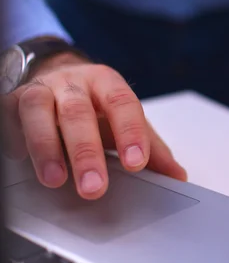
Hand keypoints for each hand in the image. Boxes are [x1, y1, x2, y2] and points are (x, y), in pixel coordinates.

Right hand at [1, 51, 186, 198]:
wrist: (58, 74)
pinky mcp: (12, 100)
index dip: (131, 133)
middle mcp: (73, 83)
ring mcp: (41, 90)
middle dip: (87, 152)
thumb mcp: (127, 121)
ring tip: (55, 180)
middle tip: (95, 187)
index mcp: (108, 84)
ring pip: (38, 111)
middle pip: (79, 113)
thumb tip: (177, 176)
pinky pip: (9, 116)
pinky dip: (13, 137)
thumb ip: (152, 148)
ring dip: (46, 148)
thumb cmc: (98, 105)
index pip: (123, 104)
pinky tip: (19, 159)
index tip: (137, 164)